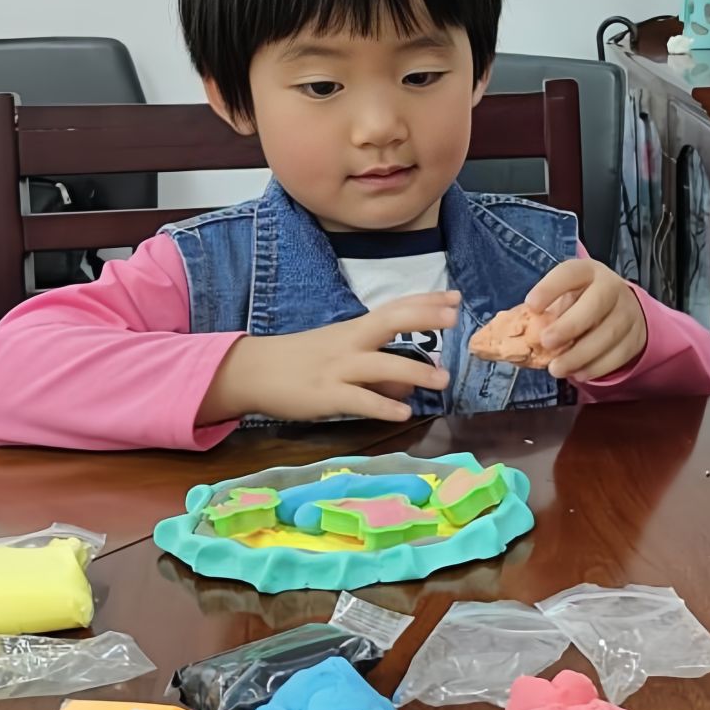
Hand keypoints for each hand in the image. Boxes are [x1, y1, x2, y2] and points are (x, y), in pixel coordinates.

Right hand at [196, 293, 456, 424]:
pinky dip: (383, 406)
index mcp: (354, 329)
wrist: (253, 372)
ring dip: (415, 371)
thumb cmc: (302, 360)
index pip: (394, 308)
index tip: (456, 297)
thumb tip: (411, 384)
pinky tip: (404, 412)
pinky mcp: (325, 396)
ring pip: (381, 365)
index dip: (425, 302)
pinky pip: (359, 400)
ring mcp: (337, 368)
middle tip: (456, 318)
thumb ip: (379, 370)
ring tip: (443, 380)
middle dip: (423, 317)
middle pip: (390, 321)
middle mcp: (349, 343)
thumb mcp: (342, 357)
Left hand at [527, 259, 647, 380]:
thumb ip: (539, 314)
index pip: (570, 273)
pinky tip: (578, 374)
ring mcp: (627, 312)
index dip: (551, 287)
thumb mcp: (563, 298)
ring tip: (556, 369)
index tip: (531, 306)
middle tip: (546, 342)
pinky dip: (597, 367)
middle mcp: (611, 287)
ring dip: (580, 354)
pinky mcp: (635, 337)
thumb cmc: (580, 304)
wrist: (621, 310)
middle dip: (570, 324)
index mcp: (587, 272)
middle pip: (596, 303)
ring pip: (608, 333)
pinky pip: (619, 354)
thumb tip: (501, 338)